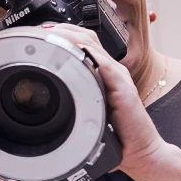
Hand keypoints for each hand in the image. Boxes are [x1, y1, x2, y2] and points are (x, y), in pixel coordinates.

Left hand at [31, 22, 170, 180]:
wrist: (141, 150)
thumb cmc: (117, 134)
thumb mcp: (89, 111)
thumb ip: (76, 98)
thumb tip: (48, 100)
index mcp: (103, 72)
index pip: (83, 42)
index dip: (63, 34)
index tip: (41, 33)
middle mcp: (111, 70)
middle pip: (86, 37)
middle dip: (62, 30)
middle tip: (39, 30)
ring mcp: (118, 76)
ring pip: (93, 45)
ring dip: (70, 37)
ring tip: (50, 34)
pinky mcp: (123, 87)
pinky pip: (105, 65)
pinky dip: (88, 55)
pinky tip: (73, 51)